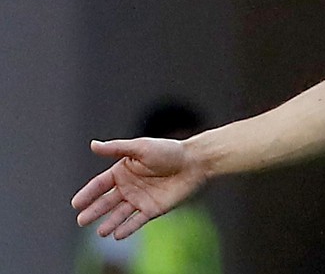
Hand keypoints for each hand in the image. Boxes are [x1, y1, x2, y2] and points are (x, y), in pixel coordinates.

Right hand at [71, 136, 206, 238]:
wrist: (194, 162)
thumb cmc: (168, 151)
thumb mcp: (140, 147)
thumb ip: (116, 148)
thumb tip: (93, 145)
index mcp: (124, 169)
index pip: (101, 184)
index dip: (88, 193)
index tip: (75, 204)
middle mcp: (129, 185)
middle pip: (107, 201)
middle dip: (94, 211)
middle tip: (81, 220)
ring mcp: (140, 199)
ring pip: (120, 214)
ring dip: (109, 222)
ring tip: (99, 231)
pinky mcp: (152, 210)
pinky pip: (136, 222)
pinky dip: (126, 229)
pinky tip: (117, 235)